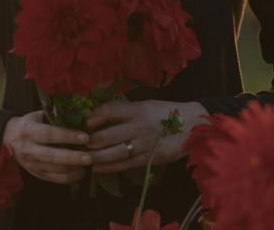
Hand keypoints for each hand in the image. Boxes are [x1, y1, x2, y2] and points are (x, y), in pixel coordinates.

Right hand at [2, 110, 91, 183]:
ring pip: (55, 170)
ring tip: (89, 163)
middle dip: (72, 157)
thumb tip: (82, 118)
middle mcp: (27, 149)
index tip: (84, 137)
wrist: (10, 138)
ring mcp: (31, 164)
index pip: (48, 134)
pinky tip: (82, 171)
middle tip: (89, 157)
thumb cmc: (31, 124)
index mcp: (28, 131)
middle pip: (52, 156)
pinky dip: (70, 177)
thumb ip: (56, 118)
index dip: (67, 136)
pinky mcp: (36, 174)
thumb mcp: (39, 116)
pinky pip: (55, 179)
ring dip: (74, 168)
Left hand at [84, 100, 208, 173]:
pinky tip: (98, 168)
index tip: (86, 123)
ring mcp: (144, 144)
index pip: (109, 110)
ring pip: (114, 152)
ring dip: (96, 157)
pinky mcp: (149, 158)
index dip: (94, 117)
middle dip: (90, 141)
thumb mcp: (146, 105)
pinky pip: (125, 164)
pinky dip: (109, 167)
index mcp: (138, 109)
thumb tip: (100, 117)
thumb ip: (126, 111)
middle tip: (80, 144)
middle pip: (107, 135)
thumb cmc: (166, 113)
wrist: (193, 126)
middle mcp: (139, 126)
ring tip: (85, 159)